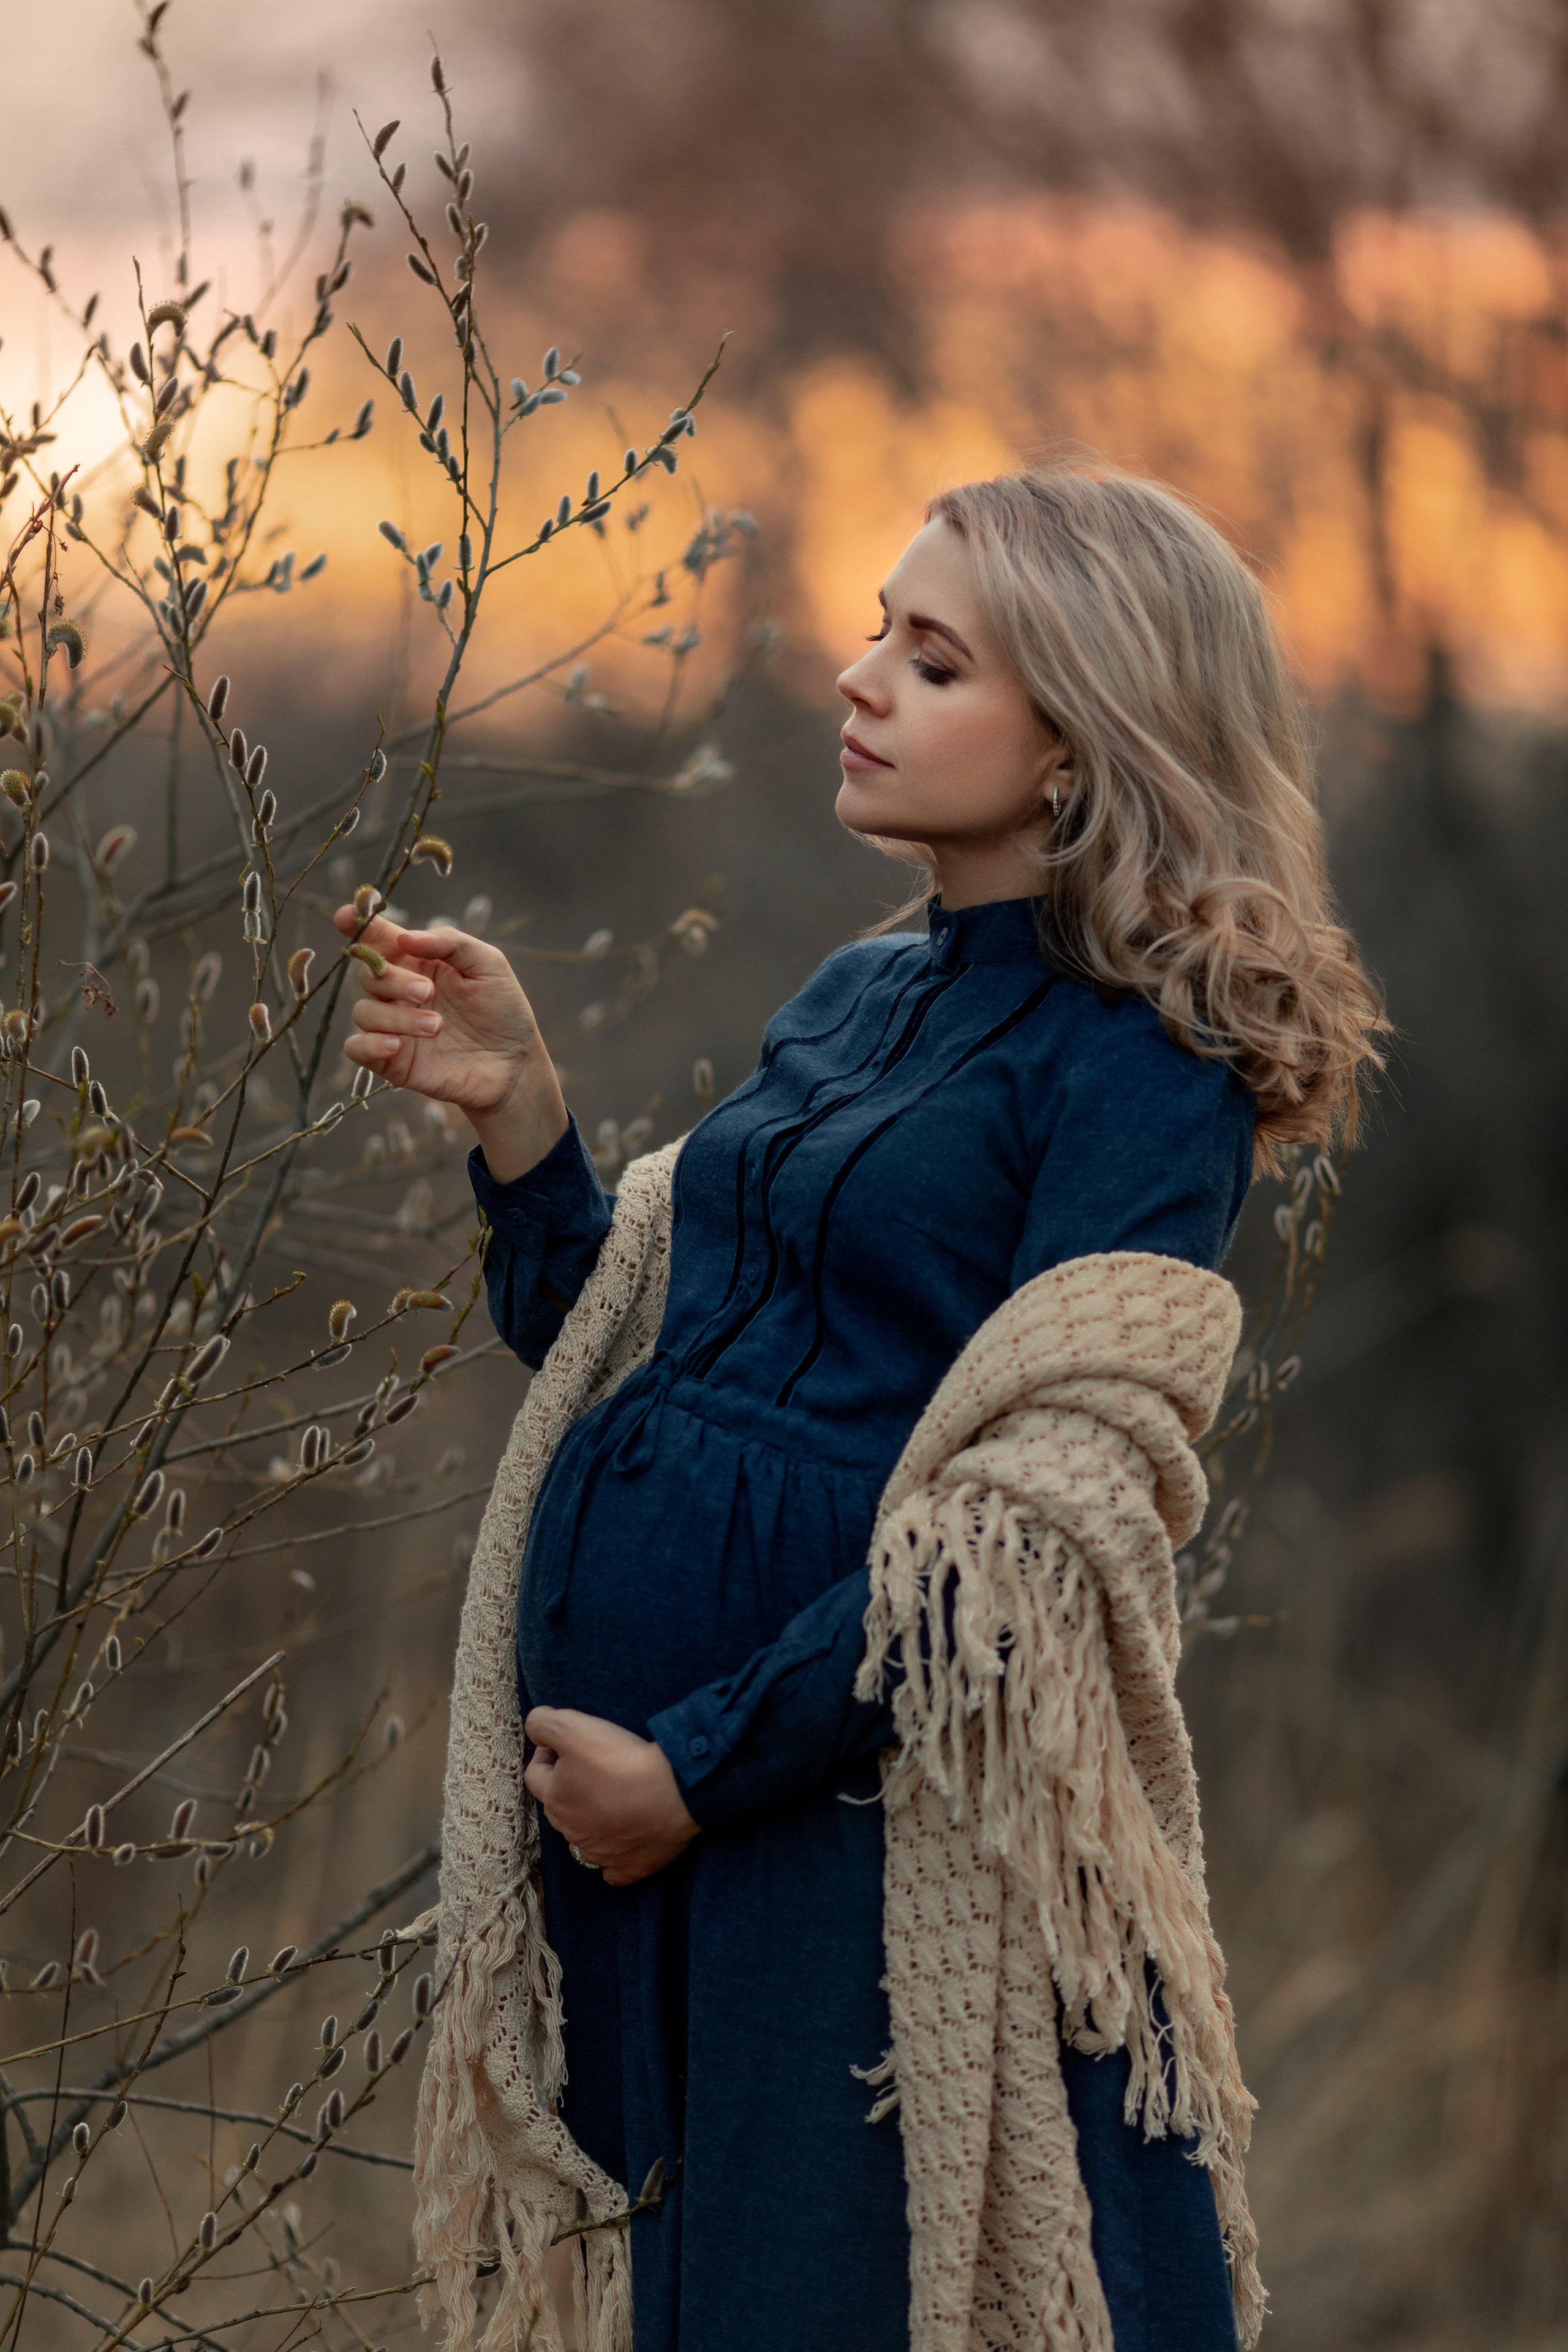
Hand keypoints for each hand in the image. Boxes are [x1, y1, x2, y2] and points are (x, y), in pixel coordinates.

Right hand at [333, 905, 566, 1180]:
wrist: (515, 1063)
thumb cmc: (503, 1010)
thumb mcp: (488, 964)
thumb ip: (449, 942)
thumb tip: (405, 937)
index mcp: (417, 962)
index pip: (377, 939)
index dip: (357, 924)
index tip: (344, 916)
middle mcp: (399, 992)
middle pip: (368, 975)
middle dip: (393, 980)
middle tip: (428, 992)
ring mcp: (393, 1026)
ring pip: (363, 1012)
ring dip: (396, 1017)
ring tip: (437, 1026)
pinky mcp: (392, 1060)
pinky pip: (356, 1049)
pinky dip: (369, 1045)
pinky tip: (396, 1045)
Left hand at [523, 1706, 699, 1887]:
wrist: (675, 1792)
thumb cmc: (622, 1759)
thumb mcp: (573, 1727)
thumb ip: (542, 1723)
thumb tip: (534, 1728)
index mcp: (556, 1799)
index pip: (534, 1775)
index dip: (545, 1754)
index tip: (565, 1742)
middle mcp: (571, 1832)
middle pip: (558, 1806)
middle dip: (567, 1785)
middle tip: (593, 1764)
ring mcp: (600, 1854)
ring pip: (582, 1838)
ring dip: (589, 1819)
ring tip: (611, 1797)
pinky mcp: (628, 1868)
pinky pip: (611, 1871)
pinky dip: (612, 1859)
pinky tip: (620, 1845)